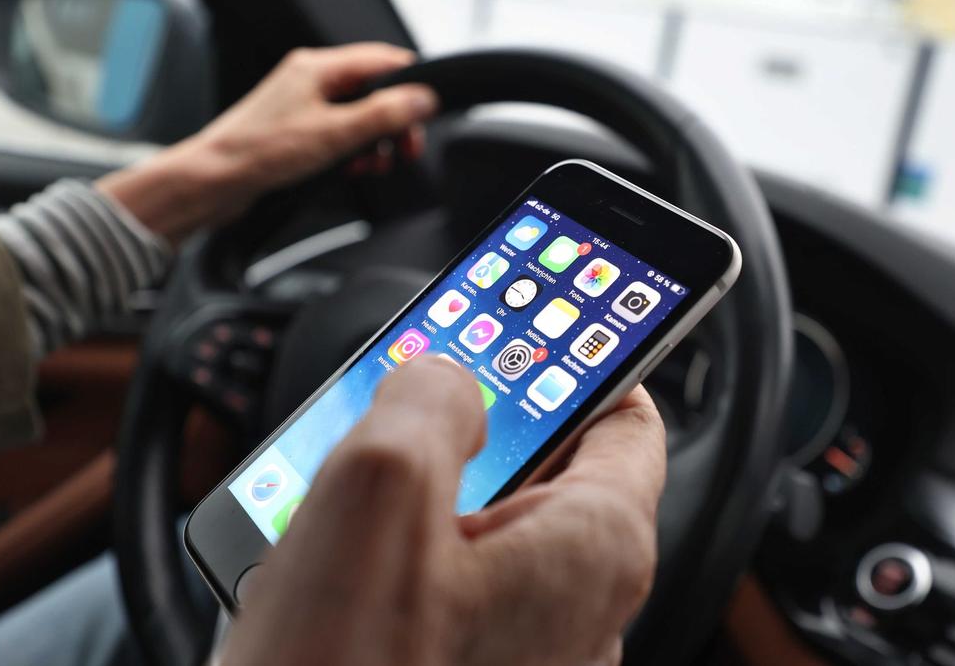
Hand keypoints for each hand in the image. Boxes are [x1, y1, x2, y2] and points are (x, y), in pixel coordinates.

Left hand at [98, 42, 436, 243]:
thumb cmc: (259, 152)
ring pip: (358, 115)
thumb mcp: (335, 134)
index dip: (411, 86)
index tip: (425, 115)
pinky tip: (352, 169)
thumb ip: (383, 114)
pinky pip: (340, 134)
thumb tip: (423, 98)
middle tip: (405, 149)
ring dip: (374, 141)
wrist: (213, 181)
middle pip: (373, 91)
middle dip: (394, 122)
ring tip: (374, 164)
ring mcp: (303, 105)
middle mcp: (310, 80)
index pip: (382, 60)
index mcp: (318, 67)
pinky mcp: (297, 131)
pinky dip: (353, 151)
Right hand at [221, 356, 666, 665]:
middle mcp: (581, 612)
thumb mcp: (381, 484)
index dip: (585, 357)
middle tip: (405, 402)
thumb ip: (431, 395)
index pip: (630, 419)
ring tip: (340, 484)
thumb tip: (448, 375)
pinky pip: (450, 596)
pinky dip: (397, 563)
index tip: (543, 322)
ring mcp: (529, 658)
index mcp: (594, 550)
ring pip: (486, 534)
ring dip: (418, 497)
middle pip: (548, 471)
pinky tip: (324, 562)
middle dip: (474, 429)